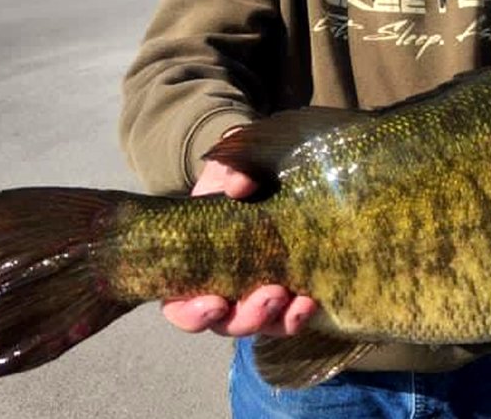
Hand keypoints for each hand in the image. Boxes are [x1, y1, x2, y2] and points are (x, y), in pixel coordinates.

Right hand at [162, 156, 316, 337]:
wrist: (269, 173)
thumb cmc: (235, 174)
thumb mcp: (228, 164)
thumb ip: (231, 169)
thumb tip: (240, 186)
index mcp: (192, 264)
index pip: (179, 306)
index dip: (192, 314)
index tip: (216, 303)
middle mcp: (221, 287)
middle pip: (225, 323)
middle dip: (246, 319)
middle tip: (271, 295)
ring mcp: (254, 291)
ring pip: (259, 325)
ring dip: (277, 320)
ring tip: (298, 302)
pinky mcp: (285, 290)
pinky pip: (288, 315)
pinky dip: (298, 314)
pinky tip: (311, 301)